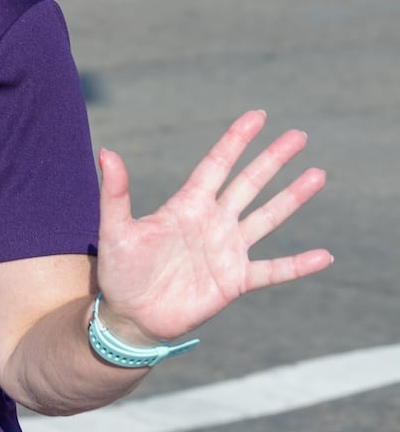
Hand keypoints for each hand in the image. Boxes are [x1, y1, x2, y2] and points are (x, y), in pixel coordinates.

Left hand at [95, 109, 332, 343]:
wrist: (130, 315)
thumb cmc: (120, 269)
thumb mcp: (115, 229)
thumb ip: (116, 193)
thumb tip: (107, 152)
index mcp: (187, 205)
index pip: (217, 165)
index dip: (236, 140)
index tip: (258, 116)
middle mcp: (212, 221)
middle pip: (249, 183)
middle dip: (273, 159)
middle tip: (299, 135)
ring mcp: (227, 250)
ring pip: (267, 217)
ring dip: (292, 197)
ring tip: (318, 174)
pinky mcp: (235, 281)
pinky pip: (273, 270)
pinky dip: (298, 264)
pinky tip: (325, 256)